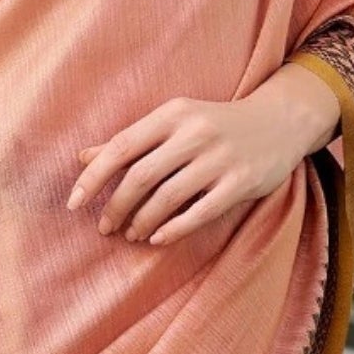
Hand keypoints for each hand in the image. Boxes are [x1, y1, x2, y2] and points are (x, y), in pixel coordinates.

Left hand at [66, 66, 341, 249]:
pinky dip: (174, 229)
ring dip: (142, 221)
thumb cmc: (215, 125)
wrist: (279, 121)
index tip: (74, 204)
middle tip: (105, 228)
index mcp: (172, 114)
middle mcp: (194, 132)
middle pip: (141, 176)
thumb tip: (82, 158)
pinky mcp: (242, 182)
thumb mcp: (174, 122)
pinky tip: (158, 239)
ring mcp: (220, 158)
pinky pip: (201, 212)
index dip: (93, 178)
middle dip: (116, 206)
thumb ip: (131, 140)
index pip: (121, 147)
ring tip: (131, 235)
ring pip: (168, 197)